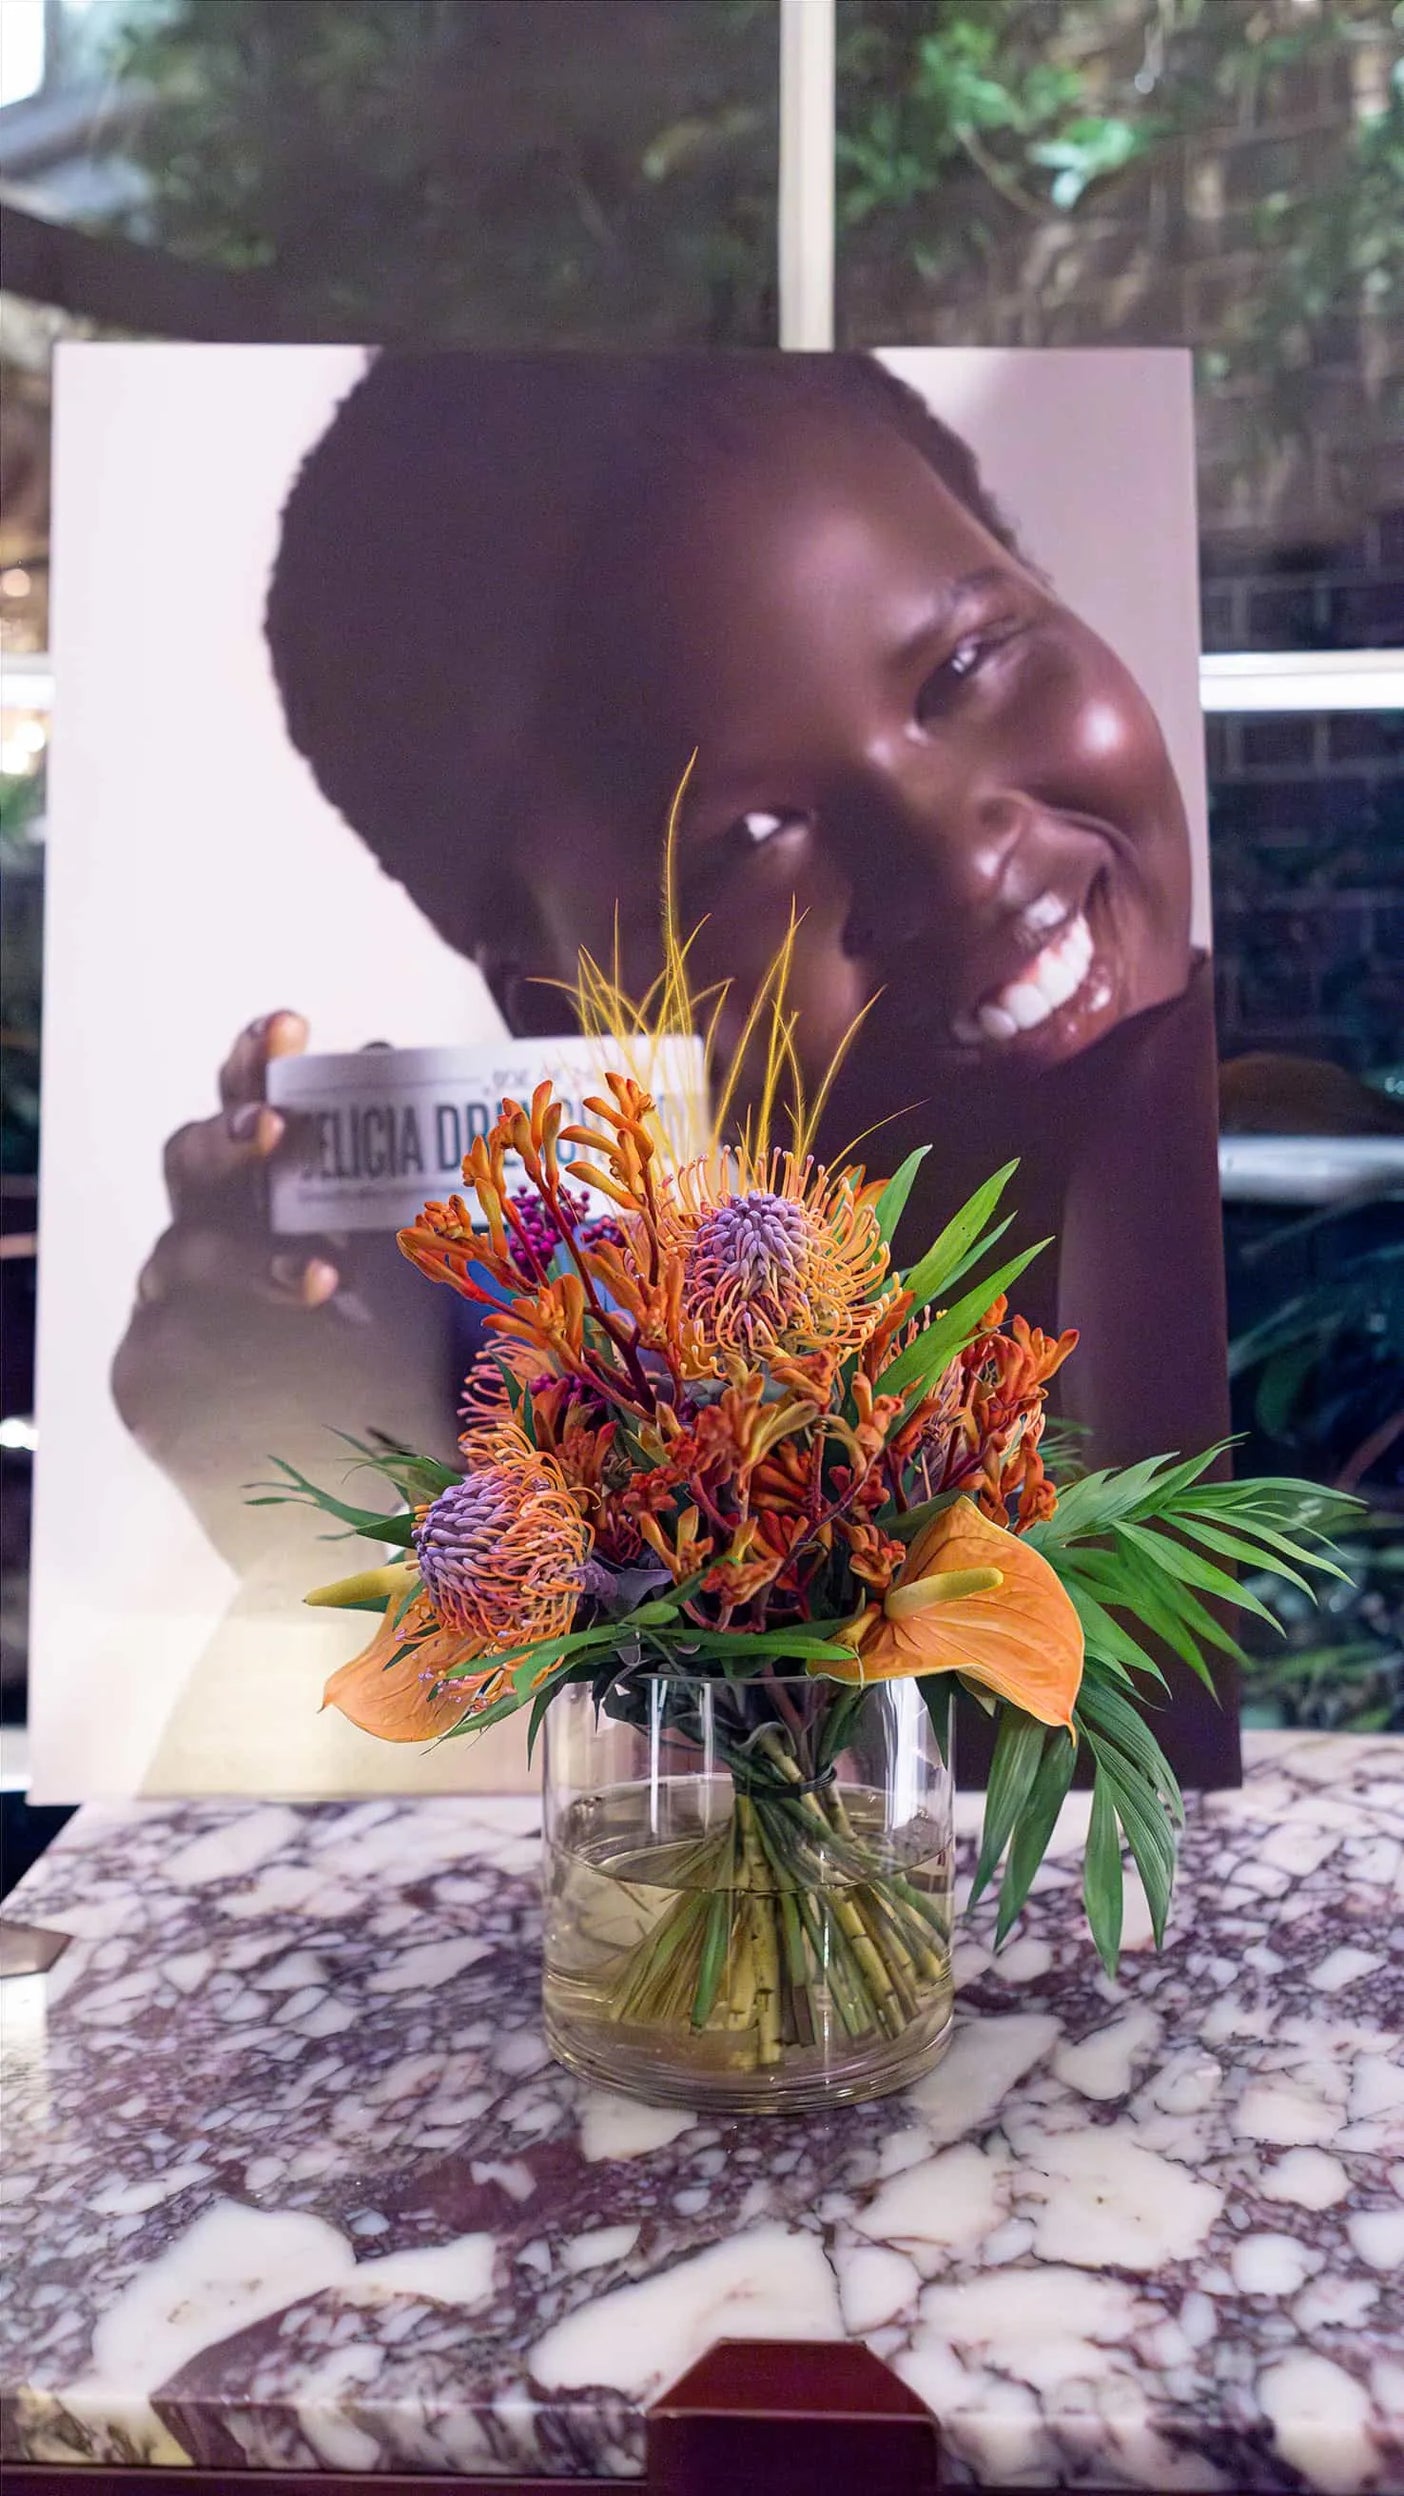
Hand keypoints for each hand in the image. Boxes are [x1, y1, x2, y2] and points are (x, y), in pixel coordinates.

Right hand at [112, 1013, 453, 1568]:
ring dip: (250, 1252)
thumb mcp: (446, 1294)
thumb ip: (480, 1235)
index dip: (264, 1059)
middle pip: (197, 1156)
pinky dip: (231, 1340)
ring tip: (320, 1274)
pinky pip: (167, 1345)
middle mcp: (211, 1231)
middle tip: (282, 1126)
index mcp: (269, 1190)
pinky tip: (305, 1329)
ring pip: (185, 1247)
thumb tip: (578, 1179)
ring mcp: (171, 1303)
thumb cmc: (391, 1369)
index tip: (309, 1032)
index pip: (256, 1102)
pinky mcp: (149, 1375)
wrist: (327, 1500)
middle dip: (236, 1127)